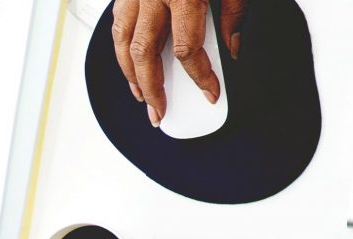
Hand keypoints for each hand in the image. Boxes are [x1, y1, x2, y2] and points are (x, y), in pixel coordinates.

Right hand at [111, 0, 249, 125]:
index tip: (210, 93)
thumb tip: (232, 47)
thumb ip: (233, 12)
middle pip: (144, 53)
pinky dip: (122, 47)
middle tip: (160, 111)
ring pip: (123, 41)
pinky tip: (132, 63)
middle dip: (152, 89)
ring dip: (131, 73)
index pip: (186, 49)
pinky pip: (118, 22)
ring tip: (142, 95)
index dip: (199, 77)